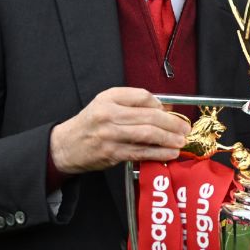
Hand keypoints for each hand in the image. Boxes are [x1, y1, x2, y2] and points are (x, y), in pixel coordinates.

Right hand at [48, 87, 189, 173]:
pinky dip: (159, 153)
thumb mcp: (105, 106)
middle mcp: (109, 113)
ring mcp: (110, 134)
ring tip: (181, 141)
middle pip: (149, 116)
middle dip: (172, 123)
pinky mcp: (112, 153)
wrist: (65, 146)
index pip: (142, 96)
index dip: (160, 105)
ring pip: (148, 134)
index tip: (170, 113)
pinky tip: (169, 153)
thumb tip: (165, 110)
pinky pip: (141, 152)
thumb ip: (132, 105)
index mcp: (108, 98)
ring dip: (169, 138)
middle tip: (185, 128)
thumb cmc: (89, 125)